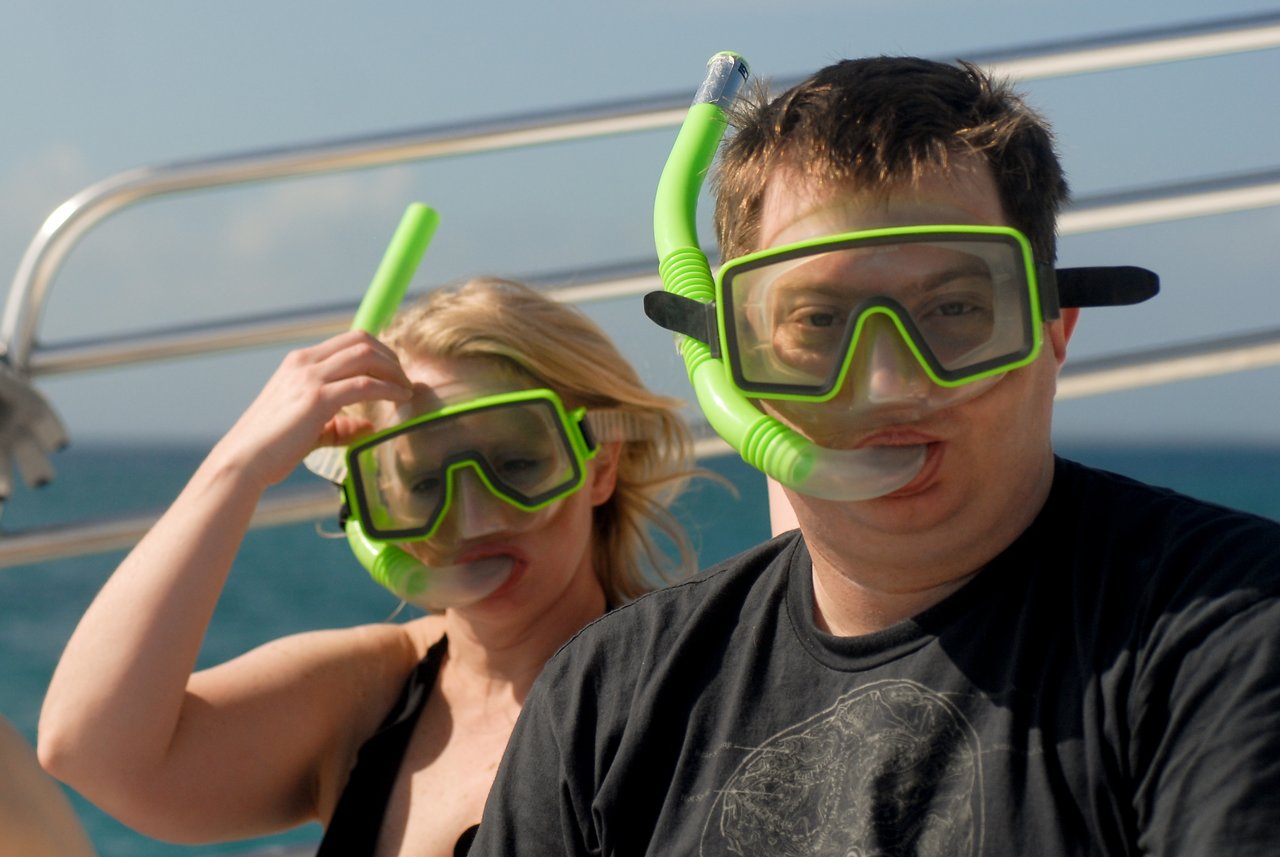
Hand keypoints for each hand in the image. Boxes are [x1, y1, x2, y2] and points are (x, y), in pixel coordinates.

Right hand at [213, 330, 411, 489]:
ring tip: (407, 389)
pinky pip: (364, 384)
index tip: (395, 370)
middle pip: (361, 341)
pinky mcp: (317, 398)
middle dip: (390, 357)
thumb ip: (340, 424)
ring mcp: (310, 378)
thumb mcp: (310, 428)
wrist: (244, 460)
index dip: (378, 351)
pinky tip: (400, 399)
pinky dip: (388, 389)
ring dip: (393, 371)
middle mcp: (305, 363)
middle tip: (406, 379)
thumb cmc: (272, 447)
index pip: (348, 341)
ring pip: (365, 356)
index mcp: (300, 363)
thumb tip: (369, 426)